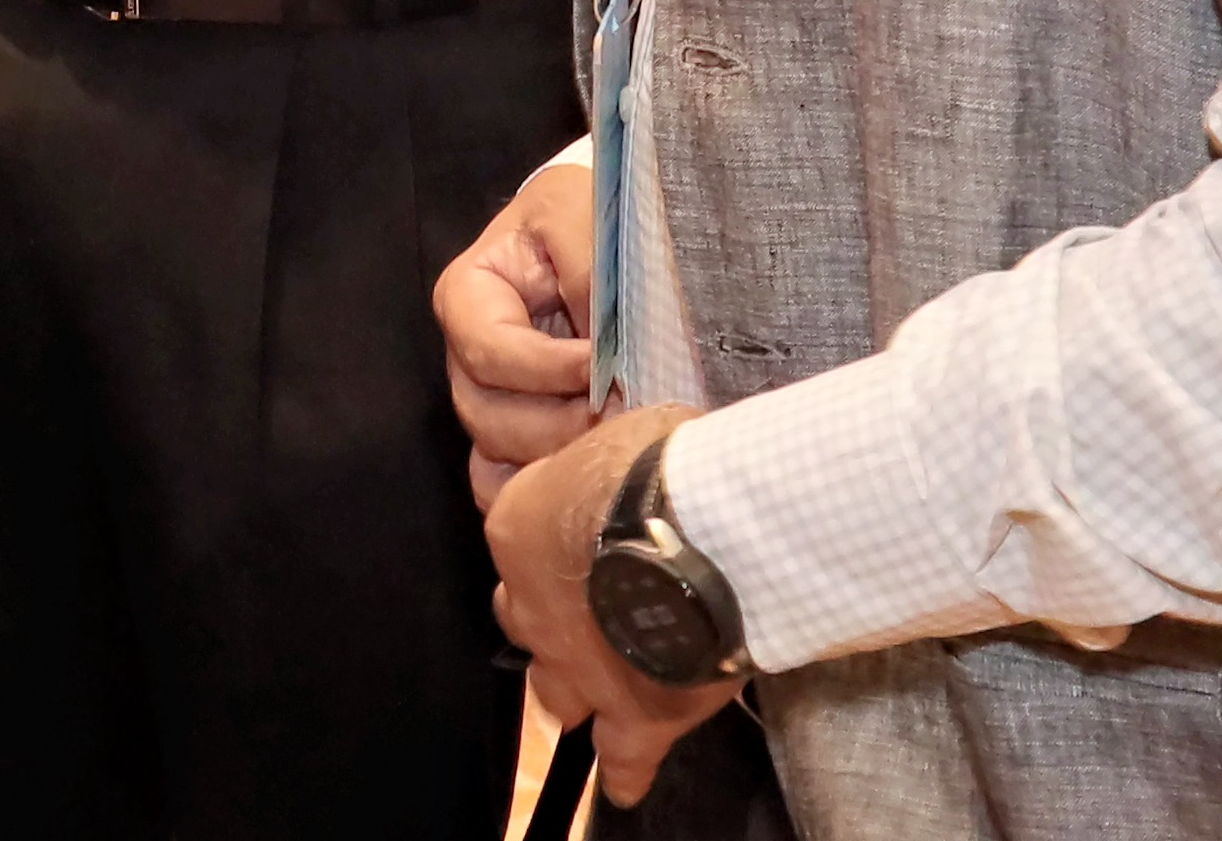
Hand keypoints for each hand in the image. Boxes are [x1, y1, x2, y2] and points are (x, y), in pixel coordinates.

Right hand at [437, 159, 597, 507]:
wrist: (613, 230)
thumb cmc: (589, 214)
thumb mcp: (582, 215)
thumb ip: (585, 272)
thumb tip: (602, 350)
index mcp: (468, 297)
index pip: (488, 351)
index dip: (545, 368)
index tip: (605, 368)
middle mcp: (469, 356)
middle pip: (488, 415)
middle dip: (559, 423)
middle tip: (623, 416)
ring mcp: (493, 402)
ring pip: (499, 456)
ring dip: (559, 459)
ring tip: (618, 441)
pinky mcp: (519, 437)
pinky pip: (502, 486)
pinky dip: (534, 497)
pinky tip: (580, 485)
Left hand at [489, 406, 744, 807]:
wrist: (702, 528)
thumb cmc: (663, 462)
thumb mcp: (620, 439)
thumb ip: (611, 468)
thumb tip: (636, 464)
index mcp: (519, 526)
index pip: (521, 543)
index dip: (553, 548)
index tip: (584, 541)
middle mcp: (532, 605)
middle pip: (524, 622)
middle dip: (550, 620)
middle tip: (588, 613)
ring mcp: (577, 667)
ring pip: (555, 693)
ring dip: (575, 688)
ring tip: (603, 689)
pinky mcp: (633, 715)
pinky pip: (621, 758)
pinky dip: (624, 770)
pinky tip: (624, 782)